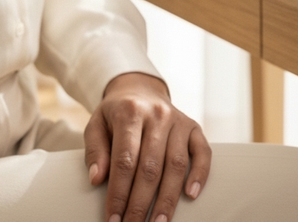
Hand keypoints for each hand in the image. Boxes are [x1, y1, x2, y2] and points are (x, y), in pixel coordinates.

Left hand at [84, 72, 210, 221]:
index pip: (124, 160)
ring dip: (168, 199)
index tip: (112, 218)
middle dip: (141, 204)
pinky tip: (191, 196)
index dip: (118, 193)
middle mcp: (156, 114)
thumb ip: (95, 150)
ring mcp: (178, 120)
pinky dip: (200, 174)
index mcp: (129, 112)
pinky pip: (203, 152)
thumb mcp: (96, 124)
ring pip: (176, 164)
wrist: (140, 90)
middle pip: (150, 167)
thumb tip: (97, 179)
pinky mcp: (194, 127)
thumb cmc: (116, 114)